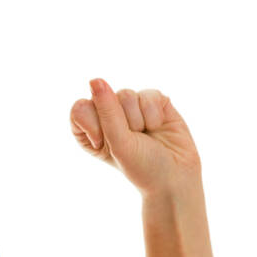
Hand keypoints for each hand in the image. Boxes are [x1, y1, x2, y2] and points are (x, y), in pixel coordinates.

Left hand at [70, 78, 202, 198]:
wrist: (176, 176)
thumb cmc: (141, 167)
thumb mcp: (118, 143)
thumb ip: (106, 111)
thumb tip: (96, 79)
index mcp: (90, 129)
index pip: (80, 108)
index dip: (93, 122)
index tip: (102, 142)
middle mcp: (109, 115)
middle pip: (106, 97)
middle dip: (122, 123)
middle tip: (133, 142)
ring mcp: (132, 107)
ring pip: (127, 94)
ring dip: (139, 120)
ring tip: (147, 135)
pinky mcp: (154, 101)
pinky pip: (149, 94)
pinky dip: (154, 114)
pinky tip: (159, 127)